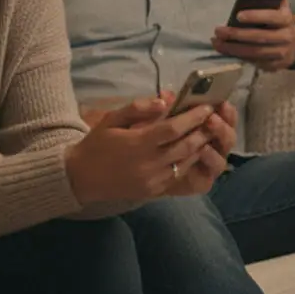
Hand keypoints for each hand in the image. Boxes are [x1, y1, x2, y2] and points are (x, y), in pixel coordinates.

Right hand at [64, 96, 232, 203]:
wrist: (80, 178)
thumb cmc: (96, 144)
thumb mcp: (112, 119)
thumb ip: (138, 108)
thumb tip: (164, 101)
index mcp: (137, 144)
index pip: (172, 129)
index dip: (192, 118)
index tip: (206, 107)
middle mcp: (148, 164)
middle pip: (185, 146)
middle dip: (202, 131)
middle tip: (214, 119)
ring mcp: (152, 180)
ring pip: (186, 162)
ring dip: (200, 147)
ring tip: (208, 133)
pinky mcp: (154, 191)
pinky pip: (178, 174)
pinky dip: (189, 161)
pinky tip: (194, 151)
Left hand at [213, 0, 294, 71]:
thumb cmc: (281, 23)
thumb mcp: (280, 10)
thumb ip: (271, 1)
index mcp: (287, 20)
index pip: (272, 17)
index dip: (256, 16)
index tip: (238, 15)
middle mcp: (286, 37)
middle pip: (259, 37)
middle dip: (236, 34)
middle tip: (218, 31)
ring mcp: (281, 54)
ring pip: (254, 53)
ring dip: (232, 48)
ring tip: (216, 42)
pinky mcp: (275, 66)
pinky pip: (254, 62)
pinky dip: (238, 56)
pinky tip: (226, 51)